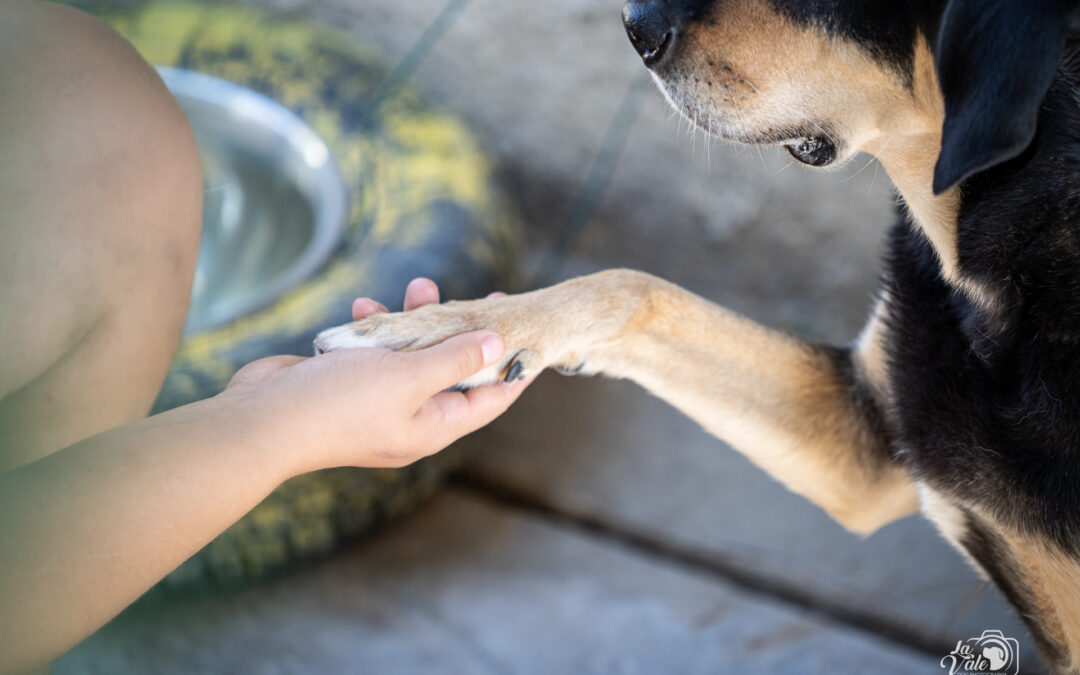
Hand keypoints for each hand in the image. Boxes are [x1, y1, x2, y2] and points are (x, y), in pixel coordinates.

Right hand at [219, 279, 527, 473]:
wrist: (263, 420)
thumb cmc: (340, 404)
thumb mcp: (409, 376)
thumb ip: (455, 359)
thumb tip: (497, 345)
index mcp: (434, 426)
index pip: (491, 399)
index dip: (514, 367)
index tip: (530, 334)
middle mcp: (411, 418)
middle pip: (454, 372)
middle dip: (464, 332)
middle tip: (484, 297)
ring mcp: (378, 402)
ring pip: (412, 356)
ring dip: (416, 321)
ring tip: (419, 286)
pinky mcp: (348, 385)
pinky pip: (376, 352)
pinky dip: (375, 328)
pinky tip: (363, 307)